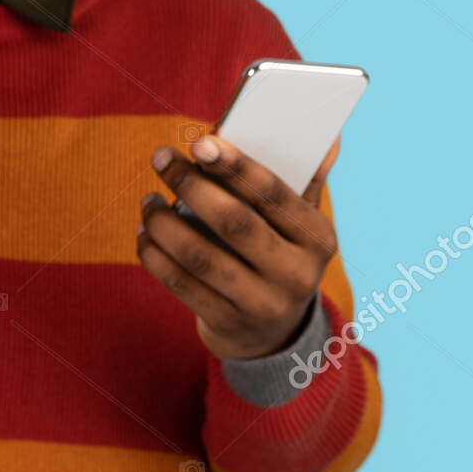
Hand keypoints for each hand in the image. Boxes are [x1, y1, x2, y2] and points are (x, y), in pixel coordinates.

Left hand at [136, 135, 339, 359]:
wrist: (274, 334)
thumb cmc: (280, 256)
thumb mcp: (300, 226)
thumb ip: (304, 181)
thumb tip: (328, 137)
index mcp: (318, 238)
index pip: (273, 194)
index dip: (234, 166)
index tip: (200, 142)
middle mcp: (296, 275)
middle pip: (233, 222)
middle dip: (191, 185)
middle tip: (161, 157)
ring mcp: (262, 305)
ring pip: (200, 256)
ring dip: (163, 222)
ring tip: (148, 200)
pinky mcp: (228, 324)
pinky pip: (181, 284)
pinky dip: (154, 255)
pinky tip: (144, 233)